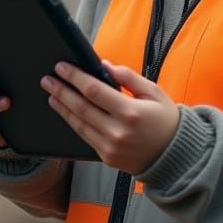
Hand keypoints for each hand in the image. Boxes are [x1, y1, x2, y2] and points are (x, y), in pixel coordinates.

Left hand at [41, 59, 180, 174]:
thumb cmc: (165, 120)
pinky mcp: (107, 157)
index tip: (61, 67)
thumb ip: (128, 77)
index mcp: (131, 112)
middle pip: (80, 107)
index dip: (75, 77)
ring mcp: (110, 147)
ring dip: (62, 107)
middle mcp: (118, 131)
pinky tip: (65, 112)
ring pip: (78, 124)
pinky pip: (85, 137)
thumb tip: (103, 65)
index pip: (93, 90)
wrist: (175, 157)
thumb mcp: (153, 92)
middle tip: (47, 79)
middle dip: (61, 91)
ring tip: (51, 94)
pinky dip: (73, 122)